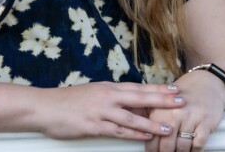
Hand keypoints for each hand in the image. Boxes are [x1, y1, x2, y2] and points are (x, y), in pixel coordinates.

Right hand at [36, 81, 184, 140]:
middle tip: (180, 101)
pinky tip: (144, 136)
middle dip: (162, 100)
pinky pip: (117, 130)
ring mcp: (100, 111)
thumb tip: (130, 102)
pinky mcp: (93, 125)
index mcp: (107, 88)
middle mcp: (107, 97)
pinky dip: (133, 133)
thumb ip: (111, 98)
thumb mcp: (92, 94)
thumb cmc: (68, 102)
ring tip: (168, 127)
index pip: (137, 87)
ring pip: (131, 117)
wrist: (44, 107)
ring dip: (151, 122)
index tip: (174, 89)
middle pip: (139, 97)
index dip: (157, 89)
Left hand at [143, 72, 224, 151]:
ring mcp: (190, 118)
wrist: (206, 82)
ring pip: (183, 147)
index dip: (152, 150)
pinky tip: (192, 149)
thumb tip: (145, 136)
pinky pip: (198, 144)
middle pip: (167, 146)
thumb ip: (154, 118)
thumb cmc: (183, 95)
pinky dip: (195, 150)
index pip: (152, 138)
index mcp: (160, 110)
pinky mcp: (205, 122)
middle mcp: (174, 114)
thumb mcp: (163, 102)